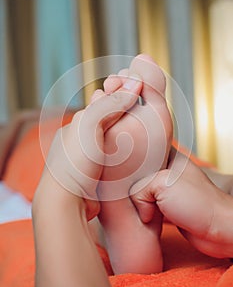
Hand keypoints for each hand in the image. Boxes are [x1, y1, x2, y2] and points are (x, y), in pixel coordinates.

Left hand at [37, 75, 141, 219]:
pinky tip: (137, 158)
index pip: (106, 103)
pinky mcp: (97, 177)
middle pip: (113, 123)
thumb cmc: (75, 162)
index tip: (142, 94)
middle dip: (129, 119)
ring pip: (117, 143)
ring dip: (130, 140)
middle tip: (147, 117)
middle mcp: (81, 140)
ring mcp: (89, 159)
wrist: (67, 202)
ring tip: (146, 137)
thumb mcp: (92, 123)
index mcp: (78, 124)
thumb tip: (134, 83)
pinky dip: (127, 158)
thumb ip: (112, 103)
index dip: (124, 97)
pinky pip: (117, 161)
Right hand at [131, 147, 232, 257]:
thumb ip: (139, 189)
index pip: (142, 150)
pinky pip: (148, 206)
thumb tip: (139, 208)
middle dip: (131, 184)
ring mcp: (168, 189)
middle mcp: (167, 171)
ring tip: (139, 207)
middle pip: (139, 173)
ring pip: (142, 191)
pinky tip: (144, 216)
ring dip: (139, 202)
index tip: (119, 168)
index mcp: (170, 156)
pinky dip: (144, 211)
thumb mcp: (161, 185)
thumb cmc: (197, 203)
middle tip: (126, 192)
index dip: (129, 158)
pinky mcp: (167, 206)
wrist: (217, 230)